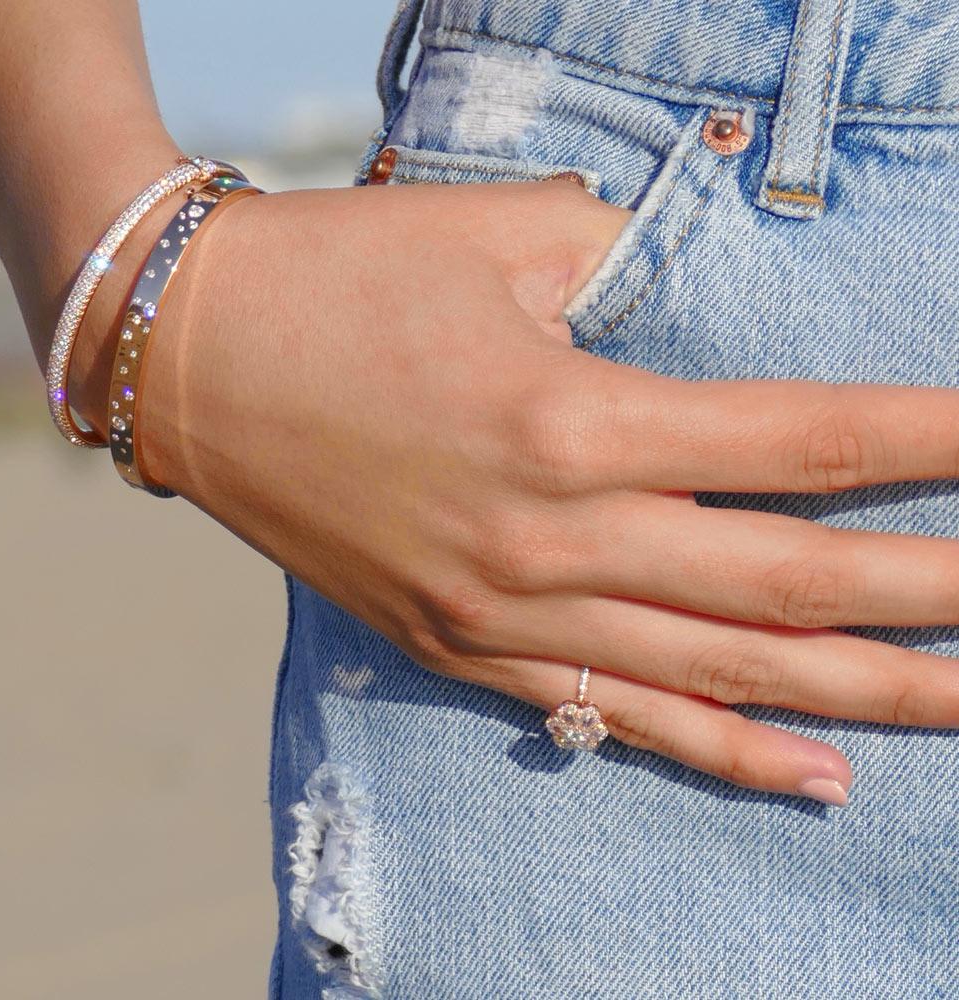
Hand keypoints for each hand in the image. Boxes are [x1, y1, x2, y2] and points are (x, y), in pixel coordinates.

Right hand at [141, 179, 958, 804]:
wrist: (191, 357)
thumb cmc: (339, 277)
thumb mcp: (498, 241)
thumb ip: (626, 268)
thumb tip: (696, 287)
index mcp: (572, 420)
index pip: (802, 441)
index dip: (929, 441)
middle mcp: (554, 538)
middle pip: (788, 580)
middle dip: (931, 591)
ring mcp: (506, 611)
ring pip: (722, 669)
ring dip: (863, 690)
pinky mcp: (461, 645)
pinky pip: (613, 715)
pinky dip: (722, 750)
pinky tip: (815, 776)